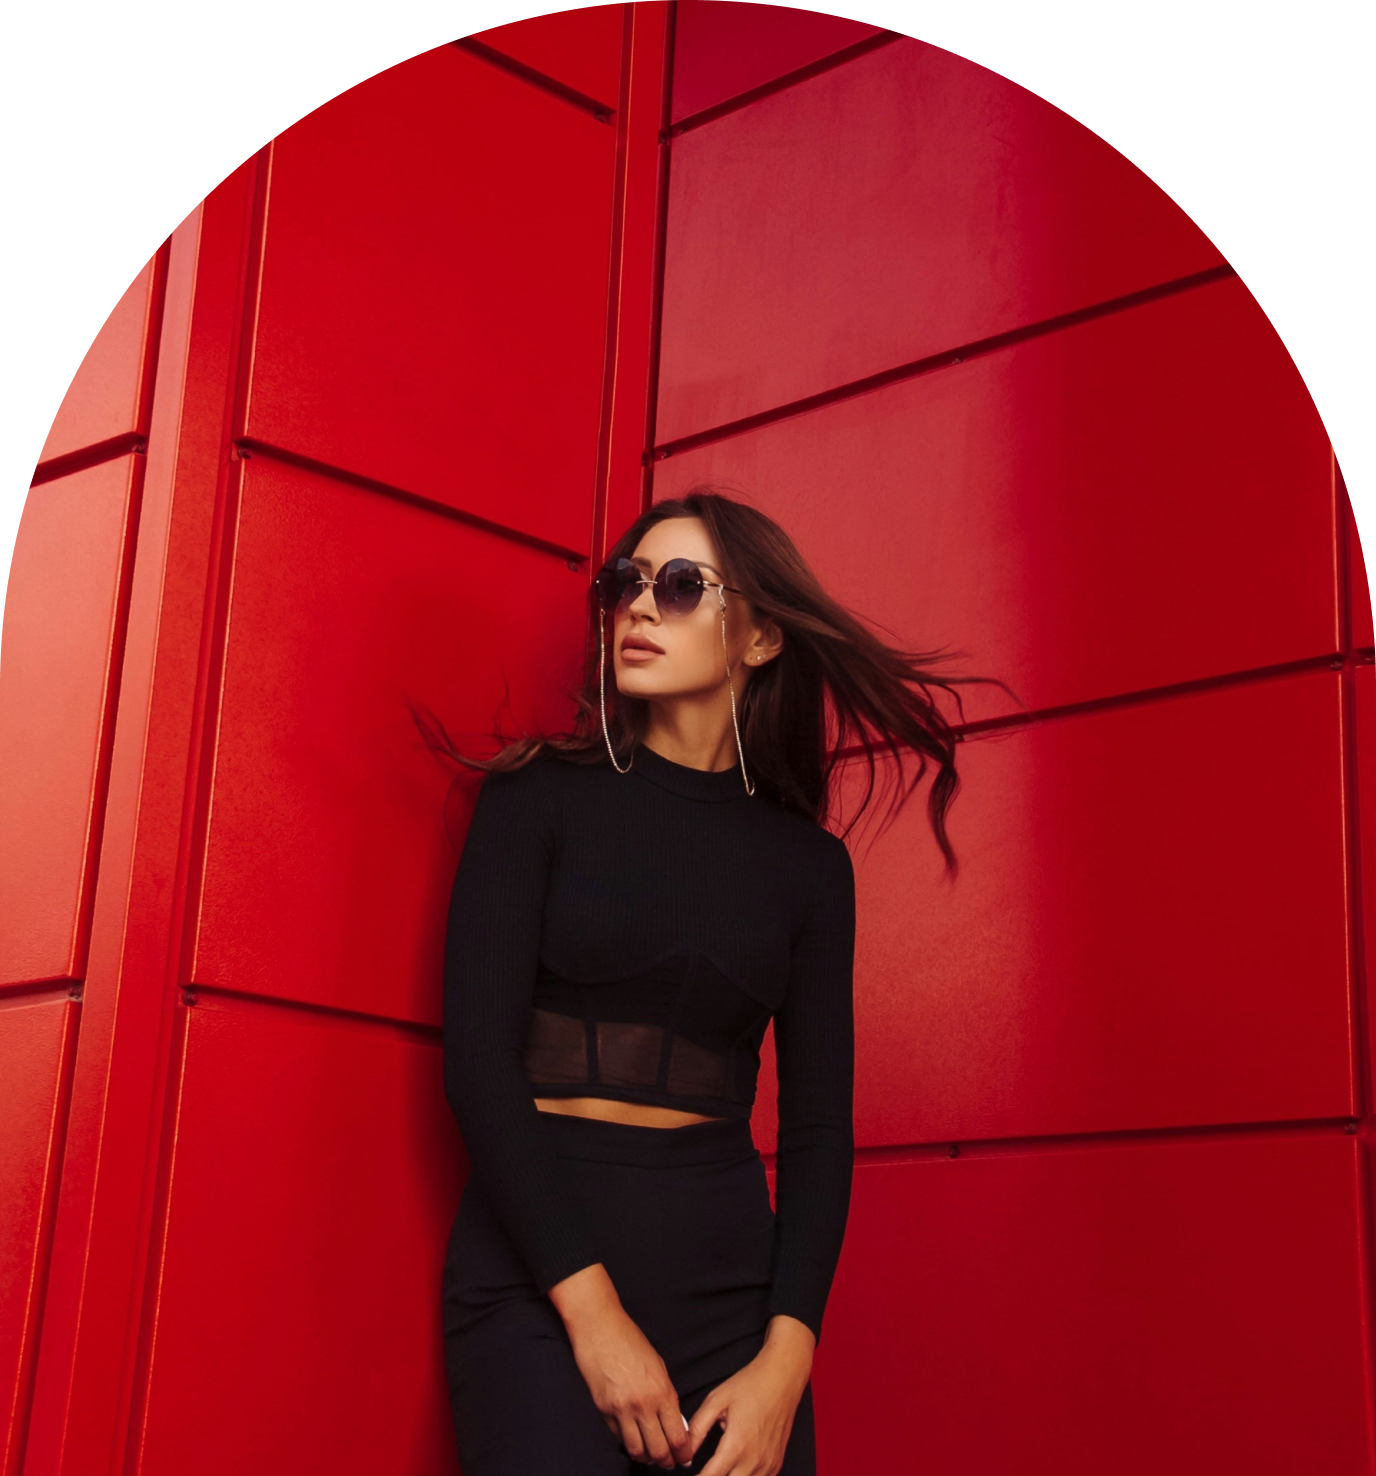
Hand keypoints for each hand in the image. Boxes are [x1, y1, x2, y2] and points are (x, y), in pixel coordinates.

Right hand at [549, 1263, 692, 1469]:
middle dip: (667, 1462)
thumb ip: (666, 1395)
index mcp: (662, 1392)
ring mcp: (621, 1410)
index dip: (683, 1453)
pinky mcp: (604, 1411)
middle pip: (658, 1450)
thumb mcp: (658, 1366)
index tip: (684, 1457)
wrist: (600, 1329)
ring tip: (651, 1456)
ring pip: (637, 1450)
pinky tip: (633, 1439)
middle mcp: (643, 1405)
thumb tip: (673, 1422)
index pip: (677, 1436)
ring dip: (646, 1457)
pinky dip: (628, 1442)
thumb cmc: (631, 1341)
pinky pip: (618, 1437)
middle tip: (670, 1463)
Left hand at [685, 1316, 814, 1475]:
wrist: (782, 1378)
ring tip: (718, 1468)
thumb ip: (698, 1428)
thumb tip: (686, 1451)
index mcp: (737, 1445)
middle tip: (704, 1472)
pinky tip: (736, 1468)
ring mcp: (768, 1464)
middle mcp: (754, 1460)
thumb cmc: (750, 1385)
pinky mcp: (776, 1464)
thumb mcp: (717, 1400)